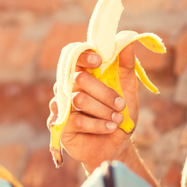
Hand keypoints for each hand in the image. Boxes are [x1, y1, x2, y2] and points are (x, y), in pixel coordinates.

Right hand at [46, 44, 139, 171]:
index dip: (84, 56)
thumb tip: (127, 42)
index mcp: (83, 74)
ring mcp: (61, 105)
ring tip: (117, 120)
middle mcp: (68, 87)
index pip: (74, 56)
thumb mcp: (128, 89)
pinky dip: (98, 125)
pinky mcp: (59, 125)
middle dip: (104, 93)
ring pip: (79, 100)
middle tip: (120, 105)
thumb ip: (126, 66)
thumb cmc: (120, 114)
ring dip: (103, 111)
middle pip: (79, 79)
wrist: (116, 145)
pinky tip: (110, 128)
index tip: (99, 62)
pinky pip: (76, 120)